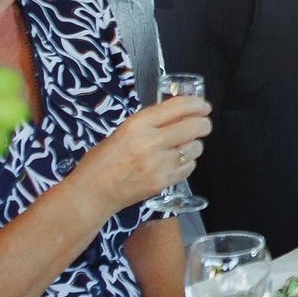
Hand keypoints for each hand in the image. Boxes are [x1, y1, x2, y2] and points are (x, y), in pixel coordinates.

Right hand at [75, 94, 212, 214]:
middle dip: (204, 123)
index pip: (179, 107)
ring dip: (194, 144)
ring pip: (195, 148)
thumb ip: (151, 122)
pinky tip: (176, 161)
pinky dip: (188, 162)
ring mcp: (159, 164)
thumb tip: (179, 113)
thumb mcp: (124, 131)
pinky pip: (189, 167)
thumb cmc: (103, 160)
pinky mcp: (164, 182)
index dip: (197, 104)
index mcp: (138, 125)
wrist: (93, 192)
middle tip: (202, 124)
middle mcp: (151, 143)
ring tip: (184, 145)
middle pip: (194, 126)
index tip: (203, 106)